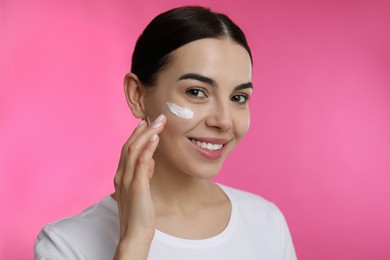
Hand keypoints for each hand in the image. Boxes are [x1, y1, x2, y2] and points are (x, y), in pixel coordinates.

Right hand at [113, 114, 165, 258]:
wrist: (135, 233)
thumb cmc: (140, 213)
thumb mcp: (140, 190)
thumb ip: (143, 174)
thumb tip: (151, 162)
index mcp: (121, 175)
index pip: (127, 149)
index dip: (137, 135)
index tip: (147, 123)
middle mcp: (121, 174)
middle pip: (129, 145)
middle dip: (143, 129)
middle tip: (156, 117)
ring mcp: (127, 179)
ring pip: (134, 150)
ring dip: (147, 133)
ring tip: (159, 122)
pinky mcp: (136, 185)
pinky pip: (141, 161)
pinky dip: (148, 147)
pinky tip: (156, 137)